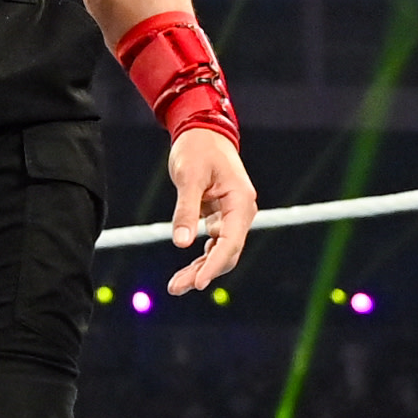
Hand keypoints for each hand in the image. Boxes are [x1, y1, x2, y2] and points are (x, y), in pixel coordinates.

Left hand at [164, 127, 255, 295]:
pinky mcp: (221, 216)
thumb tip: (182, 243)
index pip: (230, 243)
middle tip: (176, 288)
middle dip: (203, 272)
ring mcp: (232, 216)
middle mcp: (241, 212)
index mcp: (240, 202)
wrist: (202, 130)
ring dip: (200, 268)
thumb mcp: (189, 177)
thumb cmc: (198, 148)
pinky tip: (186, 270)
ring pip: (220, 251)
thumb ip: (186, 210)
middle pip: (226, 252)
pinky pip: (214, 243)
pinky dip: (201, 256)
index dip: (214, 265)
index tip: (197, 283)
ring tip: (176, 285)